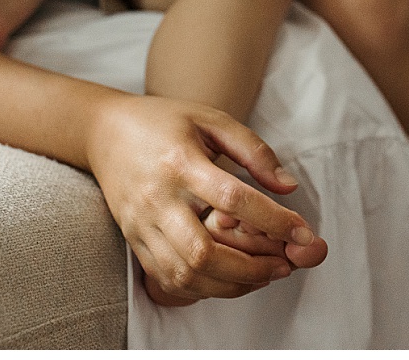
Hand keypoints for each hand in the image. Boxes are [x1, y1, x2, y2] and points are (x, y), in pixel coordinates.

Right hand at [86, 94, 327, 303]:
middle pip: (204, 252)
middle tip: (284, 264)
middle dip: (251, 267)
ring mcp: (142, 224)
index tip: (303, 231)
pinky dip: (201, 288)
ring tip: (262, 275)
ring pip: (185, 274)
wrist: (106, 131)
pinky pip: (167, 279)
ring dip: (230, 284)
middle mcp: (158, 198)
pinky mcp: (134, 241)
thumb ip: (252, 150)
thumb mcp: (211, 119)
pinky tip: (227, 279)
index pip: (232, 198)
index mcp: (181, 161)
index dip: (272, 219)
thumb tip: (287, 186)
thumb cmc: (165, 120)